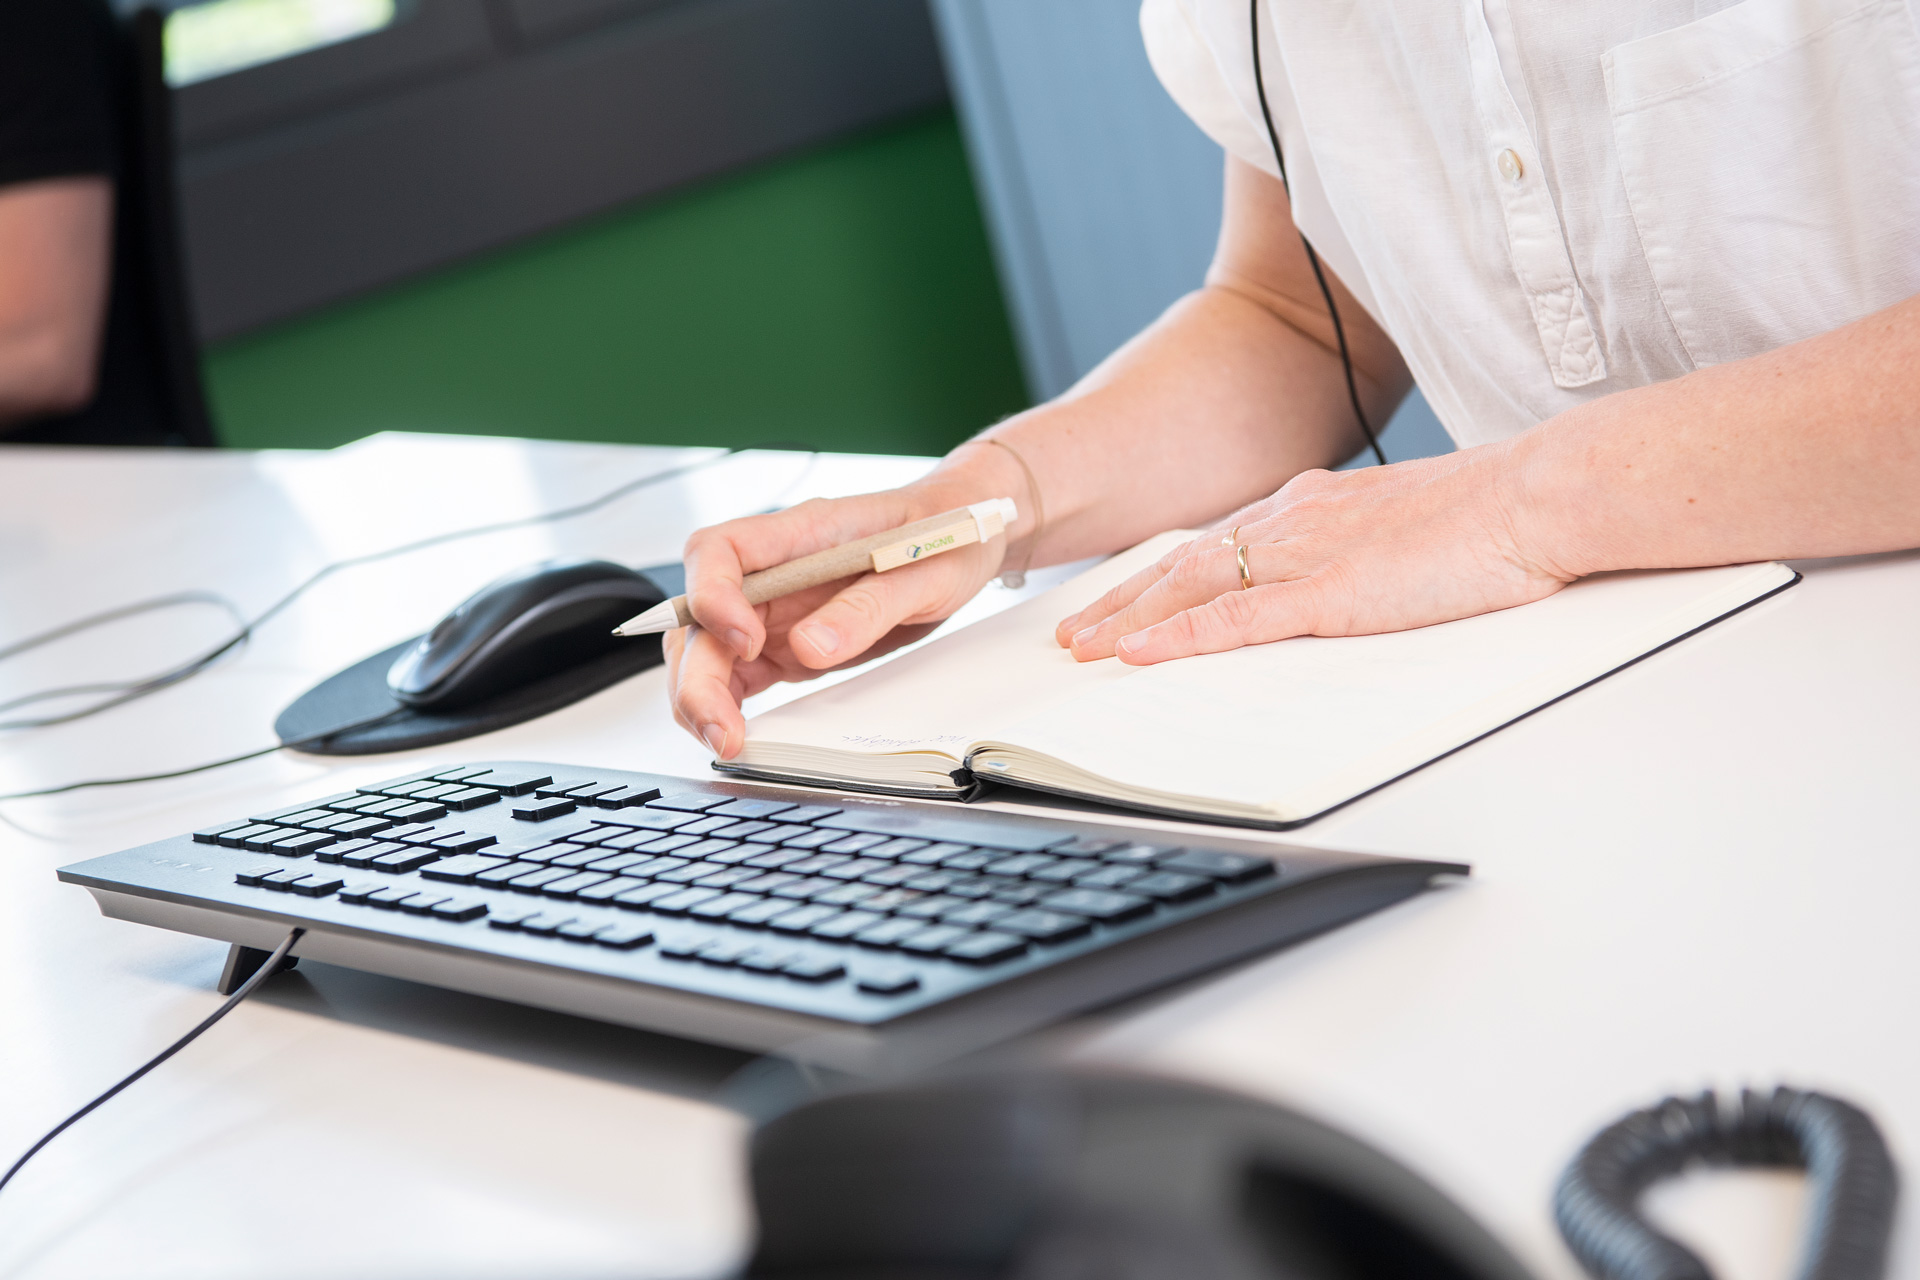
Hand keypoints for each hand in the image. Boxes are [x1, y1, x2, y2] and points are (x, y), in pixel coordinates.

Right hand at [667, 457, 1025, 758]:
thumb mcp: (923, 572)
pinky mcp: (784, 645)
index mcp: (798, 533)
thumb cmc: (942, 538)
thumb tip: (812, 648)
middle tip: (721, 728)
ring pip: (706, 651)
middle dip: (697, 675)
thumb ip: (866, 607)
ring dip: (702, 697)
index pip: (719, 551)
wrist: (963, 541)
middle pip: (699, 615)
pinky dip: (727, 705)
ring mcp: (773, 610)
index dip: (713, 597)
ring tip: (726, 741)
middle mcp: (772, 571)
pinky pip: (737, 674)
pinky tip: (738, 735)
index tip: (746, 642)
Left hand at [1055, 443, 1571, 664]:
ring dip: (1133, 619)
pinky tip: (1141, 652)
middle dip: (1124, 600)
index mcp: (1315, 505)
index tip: (1126, 598)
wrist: (1539, 495)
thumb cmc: (1496, 513)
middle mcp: (1296, 521)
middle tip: (1074, 633)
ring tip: (1084, 649)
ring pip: (1195, 588)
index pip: (1218, 543)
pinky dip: (1183, 635)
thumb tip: (1353, 577)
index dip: (1163, 576)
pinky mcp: (1333, 590)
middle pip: (1186, 564)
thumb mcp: (1409, 527)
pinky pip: (1239, 617)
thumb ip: (1364, 549)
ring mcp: (1310, 554)